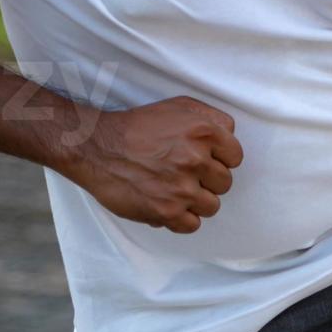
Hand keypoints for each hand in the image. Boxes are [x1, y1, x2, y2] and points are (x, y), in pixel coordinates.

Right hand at [68, 97, 241, 234]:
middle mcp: (195, 159)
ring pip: (211, 206)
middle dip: (207, 180)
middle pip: (224, 183)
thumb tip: (230, 137)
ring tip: (174, 190)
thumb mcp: (178, 107)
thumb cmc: (137, 127)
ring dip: (195, 201)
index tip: (203, 160)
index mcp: (204, 132)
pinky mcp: (166, 210)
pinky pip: (192, 225)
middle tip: (183, 174)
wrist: (96, 148)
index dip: (219, 160)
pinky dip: (180, 219)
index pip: (235, 157)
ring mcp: (181, 187)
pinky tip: (167, 205)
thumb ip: (211, 118)